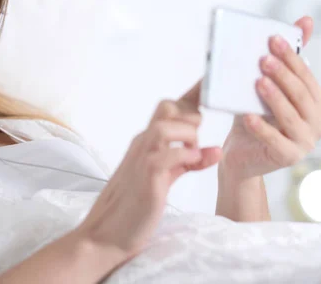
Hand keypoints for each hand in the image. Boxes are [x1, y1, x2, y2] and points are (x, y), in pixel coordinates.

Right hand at [75, 82, 221, 263]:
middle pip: (167, 106)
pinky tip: (195, 164)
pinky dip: (187, 156)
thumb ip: (186, 162)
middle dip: (192, 114)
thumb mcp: (164, 178)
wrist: (106, 235)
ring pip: (166, 125)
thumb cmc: (134, 207)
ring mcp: (142, 159)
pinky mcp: (146, 178)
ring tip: (194, 154)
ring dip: (188, 135)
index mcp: (145, 143)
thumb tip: (214, 150)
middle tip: (199, 137)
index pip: (169, 108)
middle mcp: (142, 145)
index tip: (211, 86)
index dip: (193, 95)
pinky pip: (169, 155)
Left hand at [222, 16, 320, 179]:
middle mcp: (317, 123)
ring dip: (275, 98)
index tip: (273, 39)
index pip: (306, 77)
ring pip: (291, 116)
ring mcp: (305, 142)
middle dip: (283, 75)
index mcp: (316, 103)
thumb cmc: (254, 117)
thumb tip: (306, 21)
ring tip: (258, 82)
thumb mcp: (266, 87)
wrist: (240, 155)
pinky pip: (275, 140)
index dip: (291, 57)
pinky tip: (248, 116)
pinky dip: (262, 128)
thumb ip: (286, 61)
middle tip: (264, 59)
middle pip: (301, 95)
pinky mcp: (288, 157)